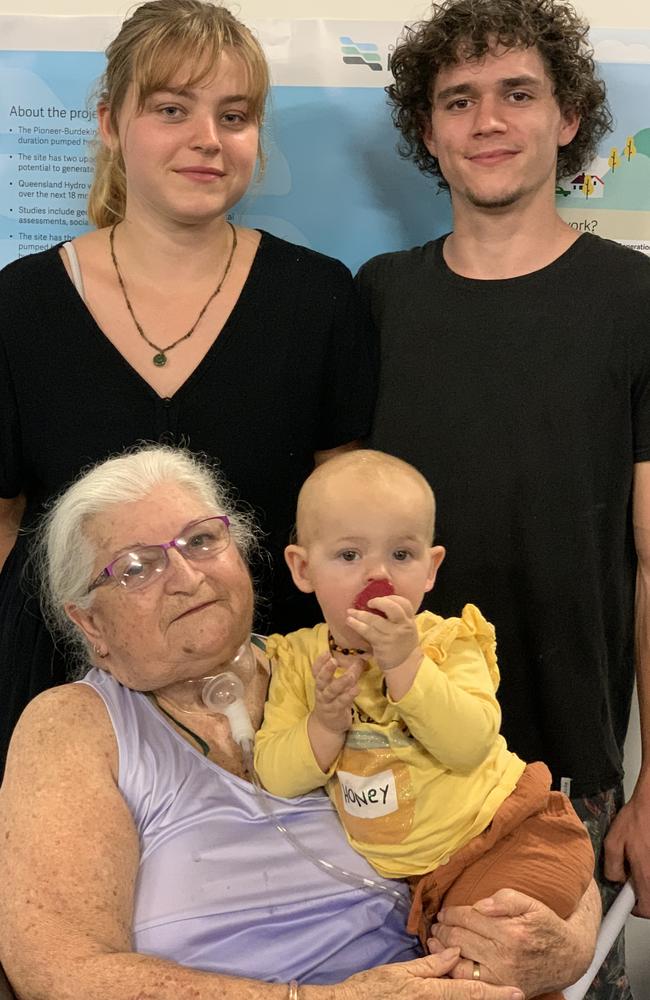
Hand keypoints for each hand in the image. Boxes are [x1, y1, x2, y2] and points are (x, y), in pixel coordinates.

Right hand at [311, 650, 363, 734]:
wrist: (328, 725)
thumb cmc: (335, 701)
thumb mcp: (339, 687)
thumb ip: (349, 674)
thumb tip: (361, 659)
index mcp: (321, 684)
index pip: (316, 671)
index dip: (320, 662)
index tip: (326, 652)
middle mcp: (321, 691)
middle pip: (321, 679)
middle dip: (327, 670)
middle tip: (334, 661)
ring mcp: (327, 702)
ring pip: (332, 691)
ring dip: (341, 682)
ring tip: (350, 676)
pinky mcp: (335, 711)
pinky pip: (341, 702)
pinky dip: (348, 696)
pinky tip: (356, 689)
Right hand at [336, 947, 523, 999]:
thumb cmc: (372, 988)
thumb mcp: (400, 972)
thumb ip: (431, 965)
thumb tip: (456, 952)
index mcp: (430, 992)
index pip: (469, 992)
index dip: (496, 993)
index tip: (518, 992)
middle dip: (492, 998)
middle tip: (515, 992)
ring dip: (478, 998)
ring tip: (498, 992)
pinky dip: (459, 998)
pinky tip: (466, 993)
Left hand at [347, 595, 419, 671]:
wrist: (405, 667)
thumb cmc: (402, 647)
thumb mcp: (406, 631)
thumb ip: (398, 619)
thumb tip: (379, 606)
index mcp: (410, 621)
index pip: (405, 603)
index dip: (392, 597)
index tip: (382, 598)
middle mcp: (403, 626)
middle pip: (392, 607)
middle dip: (379, 602)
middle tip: (369, 603)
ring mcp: (392, 635)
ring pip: (375, 620)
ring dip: (360, 614)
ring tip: (350, 612)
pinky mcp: (382, 643)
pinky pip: (367, 631)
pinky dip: (357, 625)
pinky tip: (350, 621)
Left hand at [427, 886, 599, 996]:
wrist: (569, 958)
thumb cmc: (547, 926)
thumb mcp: (531, 904)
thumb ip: (505, 899)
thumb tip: (479, 905)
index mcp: (511, 932)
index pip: (469, 918)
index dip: (452, 913)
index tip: (443, 911)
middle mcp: (505, 956)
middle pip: (461, 939)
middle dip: (444, 929)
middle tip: (437, 924)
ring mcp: (502, 976)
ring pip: (460, 962)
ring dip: (443, 949)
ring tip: (435, 939)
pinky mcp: (502, 988)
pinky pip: (470, 981)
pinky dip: (454, 969)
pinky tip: (447, 959)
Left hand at [604, 778, 649, 915]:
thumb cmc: (637, 819)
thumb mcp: (613, 841)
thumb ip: (612, 866)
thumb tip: (615, 879)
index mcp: (646, 874)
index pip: (647, 910)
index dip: (636, 910)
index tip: (629, 905)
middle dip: (642, 893)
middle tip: (633, 877)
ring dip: (647, 879)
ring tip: (640, 859)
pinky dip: (649, 867)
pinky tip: (645, 853)